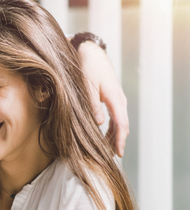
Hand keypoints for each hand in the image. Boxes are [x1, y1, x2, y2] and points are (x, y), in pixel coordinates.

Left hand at [76, 40, 128, 156]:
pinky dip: (111, 127)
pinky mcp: (112, 98)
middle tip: (110, 157)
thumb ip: (93, 106)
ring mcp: (117, 99)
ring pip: (119, 122)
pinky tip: (105, 135)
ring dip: (114, 136)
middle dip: (117, 142)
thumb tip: (99, 123)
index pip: (121, 124)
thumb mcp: (87, 87)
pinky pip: (115, 117)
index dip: (120, 140)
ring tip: (106, 149)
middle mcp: (119, 100)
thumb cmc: (87, 68)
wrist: (91, 52)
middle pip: (122, 126)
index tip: (118, 153)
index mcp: (115, 98)